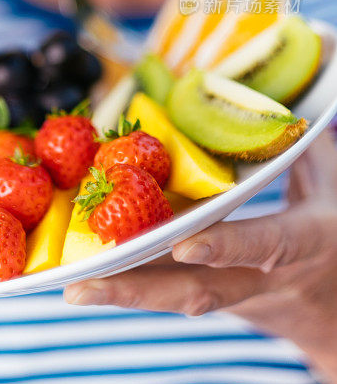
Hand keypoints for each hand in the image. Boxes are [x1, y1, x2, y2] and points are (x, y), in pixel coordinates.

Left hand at [65, 130, 336, 383]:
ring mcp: (241, 297)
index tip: (184, 245)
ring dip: (126, 294)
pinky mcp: (220, 299)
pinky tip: (92, 274)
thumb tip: (273, 84)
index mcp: (308, 241)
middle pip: (201, 292)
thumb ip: (299, 139)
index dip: (229, 246)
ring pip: (180, 299)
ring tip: (74, 288)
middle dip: (141, 290)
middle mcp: (269, 278)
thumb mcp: (331, 176)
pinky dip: (136, 283)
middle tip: (82, 287)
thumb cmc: (335, 220)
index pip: (269, 244)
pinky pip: (176, 291)